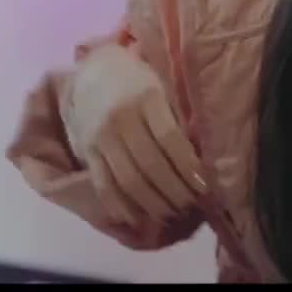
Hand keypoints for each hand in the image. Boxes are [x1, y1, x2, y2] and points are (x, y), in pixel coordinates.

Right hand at [64, 44, 207, 227]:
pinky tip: (138, 219)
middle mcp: (120, 118)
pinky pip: (104, 185)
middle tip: (190, 207)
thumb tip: (202, 159)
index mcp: (146, 97)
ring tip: (171, 216)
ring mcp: (101, 136)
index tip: (204, 187)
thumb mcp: (160, 88)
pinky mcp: (87, 151)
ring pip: (128, 180)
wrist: (94, 72)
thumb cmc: (138, 82)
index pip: (170, 139)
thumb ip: (176, 118)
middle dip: (174, 192)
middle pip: (150, 165)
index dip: (188, 167)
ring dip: (152, 204)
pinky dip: (121, 207)